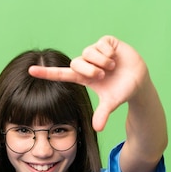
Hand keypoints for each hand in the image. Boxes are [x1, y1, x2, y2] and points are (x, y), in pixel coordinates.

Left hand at [28, 36, 149, 131]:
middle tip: (101, 76)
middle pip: (76, 62)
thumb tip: (97, 129)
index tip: (31, 71)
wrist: (139, 80)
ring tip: (112, 67)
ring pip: (88, 52)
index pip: (61, 74)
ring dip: (101, 62)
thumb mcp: (111, 103)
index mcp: (83, 77)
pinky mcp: (106, 42)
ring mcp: (96, 52)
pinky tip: (115, 57)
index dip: (46, 73)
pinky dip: (108, 53)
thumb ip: (102, 113)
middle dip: (89, 70)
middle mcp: (87, 63)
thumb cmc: (122, 91)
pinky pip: (101, 44)